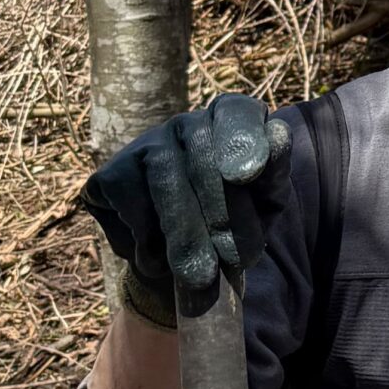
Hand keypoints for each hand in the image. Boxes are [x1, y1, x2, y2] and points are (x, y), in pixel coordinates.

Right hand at [79, 93, 290, 326]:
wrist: (186, 260)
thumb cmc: (236, 221)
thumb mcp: (265, 204)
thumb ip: (275, 174)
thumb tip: (279, 135)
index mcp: (230, 121)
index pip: (237, 112)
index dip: (242, 138)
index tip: (244, 175)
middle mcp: (186, 123)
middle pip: (202, 156)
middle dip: (220, 213)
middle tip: (233, 259)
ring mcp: (144, 145)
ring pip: (164, 181)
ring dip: (186, 234)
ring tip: (201, 276)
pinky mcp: (108, 174)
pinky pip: (131, 205)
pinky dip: (149, 240)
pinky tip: (160, 259)